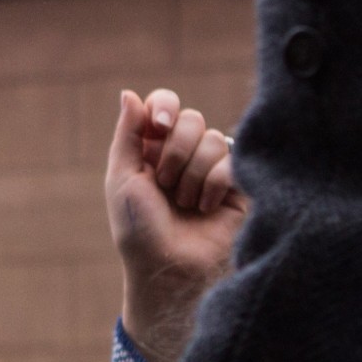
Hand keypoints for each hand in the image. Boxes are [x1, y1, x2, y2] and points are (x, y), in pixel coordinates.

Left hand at [106, 89, 248, 361]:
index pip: (165, 104)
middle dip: (174, 152)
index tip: (157, 125)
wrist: (169, 268)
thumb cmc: (140, 229)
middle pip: (191, 118)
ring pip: (213, 139)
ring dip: (191, 175)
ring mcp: (214, 169)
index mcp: (155, 149)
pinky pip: (232, 161)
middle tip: (165, 184)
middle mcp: (186, 154)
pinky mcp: (239, 186)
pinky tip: (206, 208)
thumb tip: (129, 93)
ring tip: (185, 204)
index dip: (164, 107)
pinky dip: (212, 184)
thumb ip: (127, 134)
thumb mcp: (122, 179)